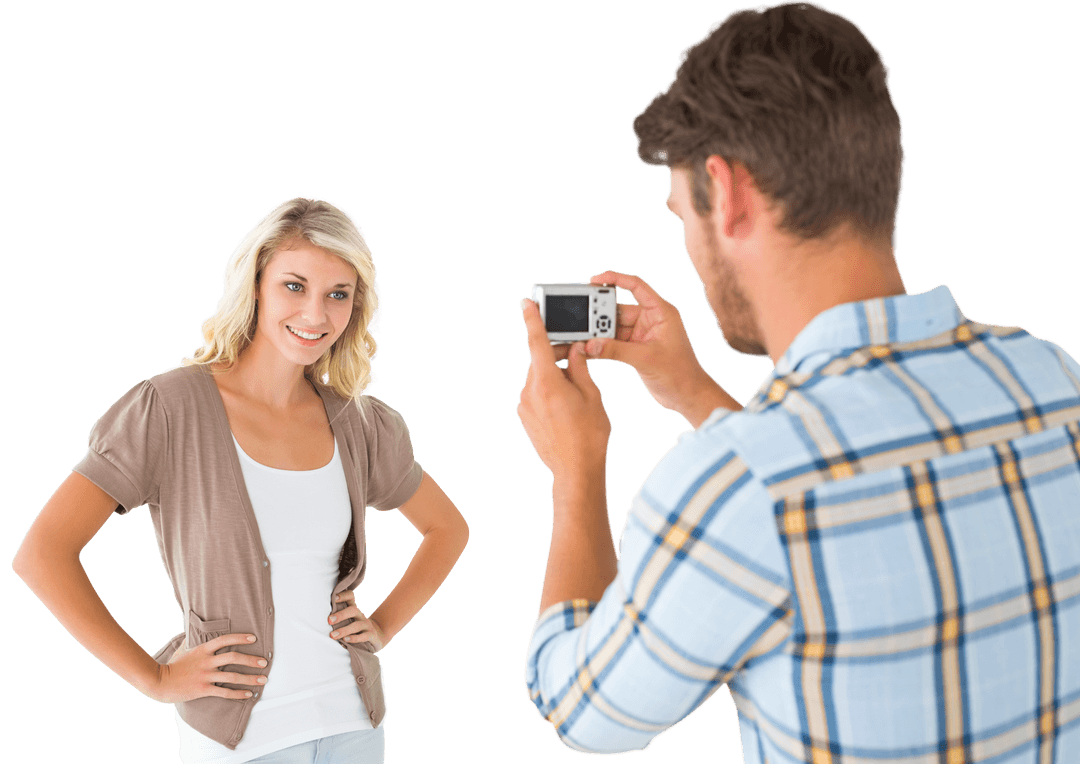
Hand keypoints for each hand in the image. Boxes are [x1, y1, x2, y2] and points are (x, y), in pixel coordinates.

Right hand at [148, 633, 266, 703]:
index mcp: (202, 650)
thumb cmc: (172, 665)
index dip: (240, 637)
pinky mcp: (203, 689)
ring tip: (263, 680)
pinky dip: (238, 693)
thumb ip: (195, 642)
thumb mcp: (184, 649)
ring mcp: (205, 676)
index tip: (253, 638)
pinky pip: (225, 692)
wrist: (159, 682)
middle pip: (234, 657)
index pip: (225, 640)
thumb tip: (197, 631)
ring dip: (250, 678)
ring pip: (233, 676)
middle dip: (251, 660)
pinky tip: (248, 694)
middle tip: (264, 662)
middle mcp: (206, 661)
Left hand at [330, 589, 386, 652]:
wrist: (375, 636)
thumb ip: (338, 616)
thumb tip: (317, 615)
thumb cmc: (355, 627)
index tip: (334, 598)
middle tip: (329, 620)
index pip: (351, 596)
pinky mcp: (371, 635)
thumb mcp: (349, 619)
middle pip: (353, 610)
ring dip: (344, 630)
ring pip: (356, 625)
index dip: (343, 595)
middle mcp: (361, 615)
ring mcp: (367, 625)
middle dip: (341, 615)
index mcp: (354, 609)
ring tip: (333, 635)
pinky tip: (346, 640)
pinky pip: (364, 636)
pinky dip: (354, 638)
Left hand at [517, 297, 610, 480]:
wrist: (575, 471)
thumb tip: (576, 350)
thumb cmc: (589, 435)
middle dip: (558, 355)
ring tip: (577, 391)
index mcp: (546, 383)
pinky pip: (536, 394)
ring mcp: (524, 406)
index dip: (532, 320)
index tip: (527, 303)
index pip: (536, 342)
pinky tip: (567, 405)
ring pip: (539, 378)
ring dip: (555, 376)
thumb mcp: (592, 395)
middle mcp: (529, 392)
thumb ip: (581, 368)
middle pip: (540, 361)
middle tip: (578, 354)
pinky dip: (550, 390)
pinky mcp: (525, 417)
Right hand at [580, 271, 740, 423]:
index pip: (636, 286)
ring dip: (598, 332)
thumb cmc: (679, 374)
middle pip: (619, 308)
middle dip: (600, 313)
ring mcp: (641, 334)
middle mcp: (650, 319)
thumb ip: (616, 351)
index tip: (594, 280)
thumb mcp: (646, 359)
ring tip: (582, 337)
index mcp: (660, 312)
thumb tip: (590, 345)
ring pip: (613, 326)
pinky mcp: (634, 348)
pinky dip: (601, 345)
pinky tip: (588, 349)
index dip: (615, 279)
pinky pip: (613, 341)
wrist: (687, 396)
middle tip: (583, 320)